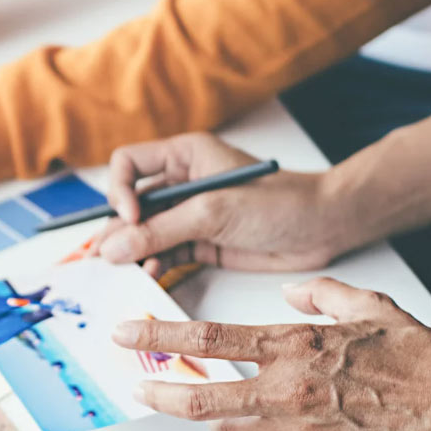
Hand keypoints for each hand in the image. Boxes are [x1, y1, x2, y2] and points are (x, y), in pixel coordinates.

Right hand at [92, 134, 354, 274]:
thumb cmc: (279, 202)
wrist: (325, 227)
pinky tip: (152, 275)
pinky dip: (154, 265)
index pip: (128, 164)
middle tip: (106, 259)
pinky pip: (165, 253)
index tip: (129, 218)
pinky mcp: (202, 242)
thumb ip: (160, 230)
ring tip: (129, 272)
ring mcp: (190, 214)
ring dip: (134, 252)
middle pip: (131, 204)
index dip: (119, 191)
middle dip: (118, 230)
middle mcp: (182, 182)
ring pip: (145, 233)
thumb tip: (113, 247)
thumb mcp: (213, 212)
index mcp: (184, 155)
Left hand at [113, 278, 430, 430]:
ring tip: (229, 410)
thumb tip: (289, 298)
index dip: (159, 335)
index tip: (129, 334)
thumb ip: (321, 296)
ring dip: (223, 422)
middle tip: (141, 386)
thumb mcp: (368, 306)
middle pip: (200, 399)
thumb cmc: (421, 358)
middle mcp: (288, 390)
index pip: (209, 338)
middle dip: (161, 392)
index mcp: (296, 346)